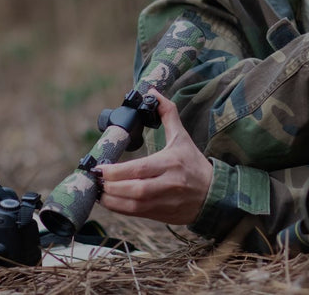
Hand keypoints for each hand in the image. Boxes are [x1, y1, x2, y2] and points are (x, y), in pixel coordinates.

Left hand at [92, 90, 212, 224]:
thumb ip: (168, 114)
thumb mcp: (182, 137)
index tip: (100, 167)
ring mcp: (165, 201)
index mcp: (172, 162)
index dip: (117, 171)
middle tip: (94, 179)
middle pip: (135, 189)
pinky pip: (136, 213)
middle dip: (110, 186)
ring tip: (97, 190)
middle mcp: (168, 183)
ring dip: (111, 199)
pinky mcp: (161, 214)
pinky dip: (119, 208)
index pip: (141, 169)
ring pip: (133, 205)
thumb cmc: (194, 164)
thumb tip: (153, 93)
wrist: (214, 195)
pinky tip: (108, 200)